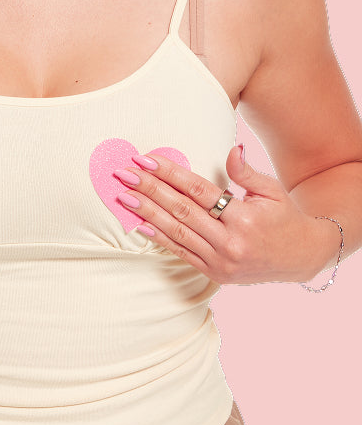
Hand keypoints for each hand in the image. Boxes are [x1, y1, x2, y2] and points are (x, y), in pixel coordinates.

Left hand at [113, 145, 338, 283]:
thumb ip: (247, 173)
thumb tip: (232, 150)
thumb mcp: (272, 191)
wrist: (302, 258)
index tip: (144, 159)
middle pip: (181, 210)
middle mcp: (231, 241)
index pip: (198, 190)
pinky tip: (139, 225)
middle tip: (123, 174)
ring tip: (124, 196)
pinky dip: (159, 239)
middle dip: (149, 190)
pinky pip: (181, 253)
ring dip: (146, 213)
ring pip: (177, 232)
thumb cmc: (284, 218)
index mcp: (245, 217)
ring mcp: (221, 260)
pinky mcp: (215, 273)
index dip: (169, 173)